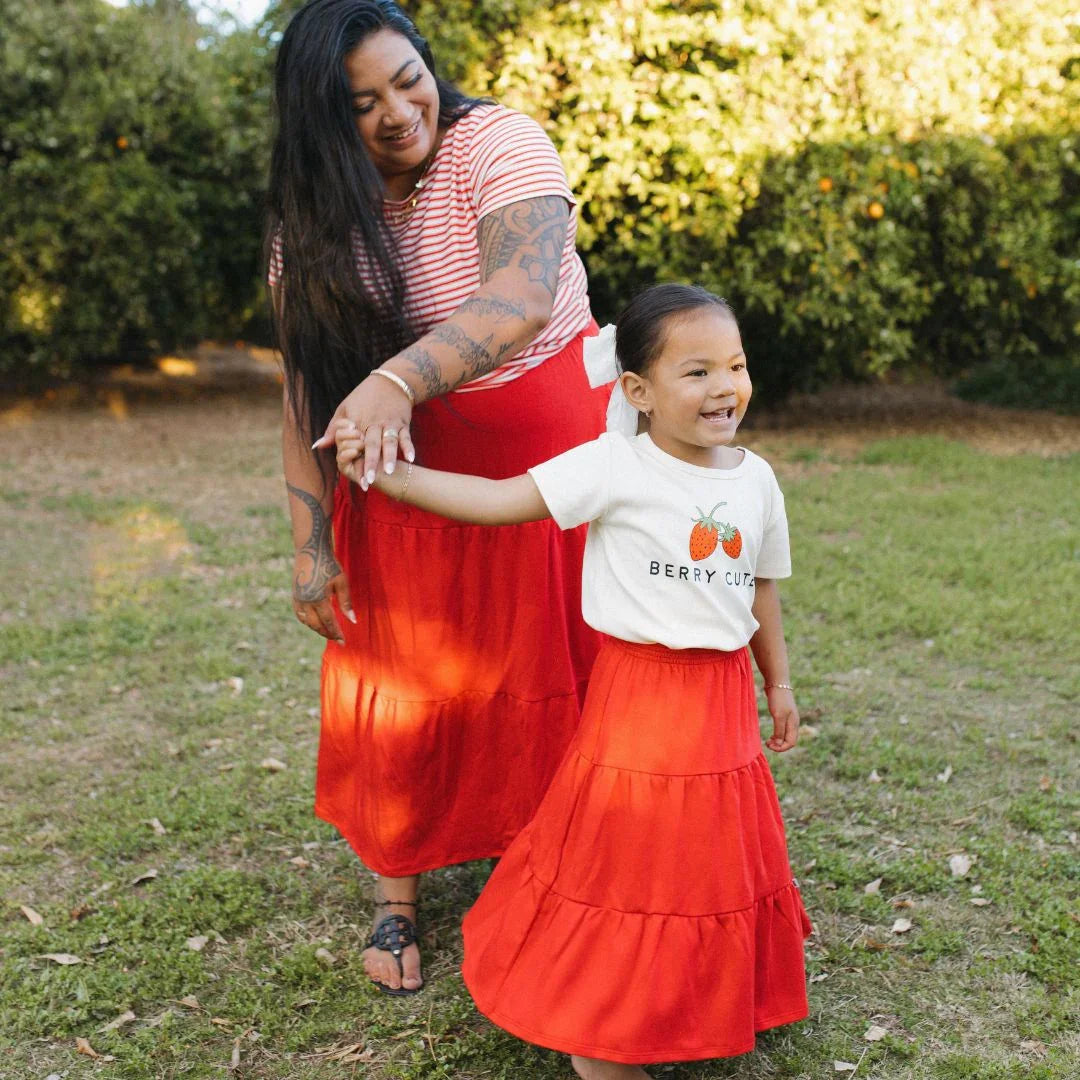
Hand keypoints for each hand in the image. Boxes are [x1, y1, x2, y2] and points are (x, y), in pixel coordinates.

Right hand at [292, 549, 354, 644]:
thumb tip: (353, 620)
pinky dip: (307, 621)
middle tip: (336, 639)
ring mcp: (298, 598)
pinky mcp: (294, 594)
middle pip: (316, 624)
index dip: (336, 633)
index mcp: (318, 599)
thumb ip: (346, 603)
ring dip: (316, 628)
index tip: (343, 642)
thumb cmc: (329, 565)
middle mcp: (306, 601)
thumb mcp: (342, 582)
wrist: (311, 550)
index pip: (329, 622)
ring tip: (327, 632)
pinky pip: (299, 614)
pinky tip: (314, 622)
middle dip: (326, 633)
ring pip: (306, 621)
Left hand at [311, 375, 414, 490]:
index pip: (354, 446)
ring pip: (389, 442)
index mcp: (358, 422)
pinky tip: (411, 459)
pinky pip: (406, 436)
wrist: (390, 380)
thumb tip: (317, 446)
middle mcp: (374, 423)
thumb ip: (333, 430)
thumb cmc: (364, 396)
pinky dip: (409, 447)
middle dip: (370, 463)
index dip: (354, 462)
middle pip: (371, 445)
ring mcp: (389, 423)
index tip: (354, 479)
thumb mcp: (344, 408)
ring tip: (389, 472)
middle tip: (369, 480)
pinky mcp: (402, 422)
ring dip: (389, 457)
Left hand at [764, 686, 798, 751]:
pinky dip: (777, 734)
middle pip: (789, 740)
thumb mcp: (778, 716)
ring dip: (778, 741)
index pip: (791, 743)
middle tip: (767, 743)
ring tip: (768, 741)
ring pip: (786, 735)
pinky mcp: (783, 714)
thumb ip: (779, 730)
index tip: (769, 745)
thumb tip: (779, 744)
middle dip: (779, 745)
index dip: (781, 748)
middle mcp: (793, 722)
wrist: (777, 682)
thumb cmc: (778, 699)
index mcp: (794, 724)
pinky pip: (782, 729)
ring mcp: (789, 718)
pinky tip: (771, 734)